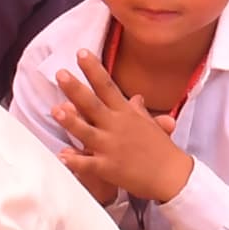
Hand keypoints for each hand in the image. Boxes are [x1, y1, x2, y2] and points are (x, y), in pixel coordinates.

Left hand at [54, 52, 197, 203]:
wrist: (172, 176)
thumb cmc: (162, 149)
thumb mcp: (151, 124)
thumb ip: (138, 110)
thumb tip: (135, 97)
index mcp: (126, 114)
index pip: (107, 86)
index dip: (94, 70)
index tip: (81, 53)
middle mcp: (117, 127)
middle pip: (93, 105)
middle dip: (76, 89)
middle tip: (60, 74)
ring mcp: (111, 148)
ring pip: (87, 132)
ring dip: (72, 121)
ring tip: (56, 109)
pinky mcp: (108, 168)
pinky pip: (88, 164)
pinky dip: (75, 160)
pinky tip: (62, 155)